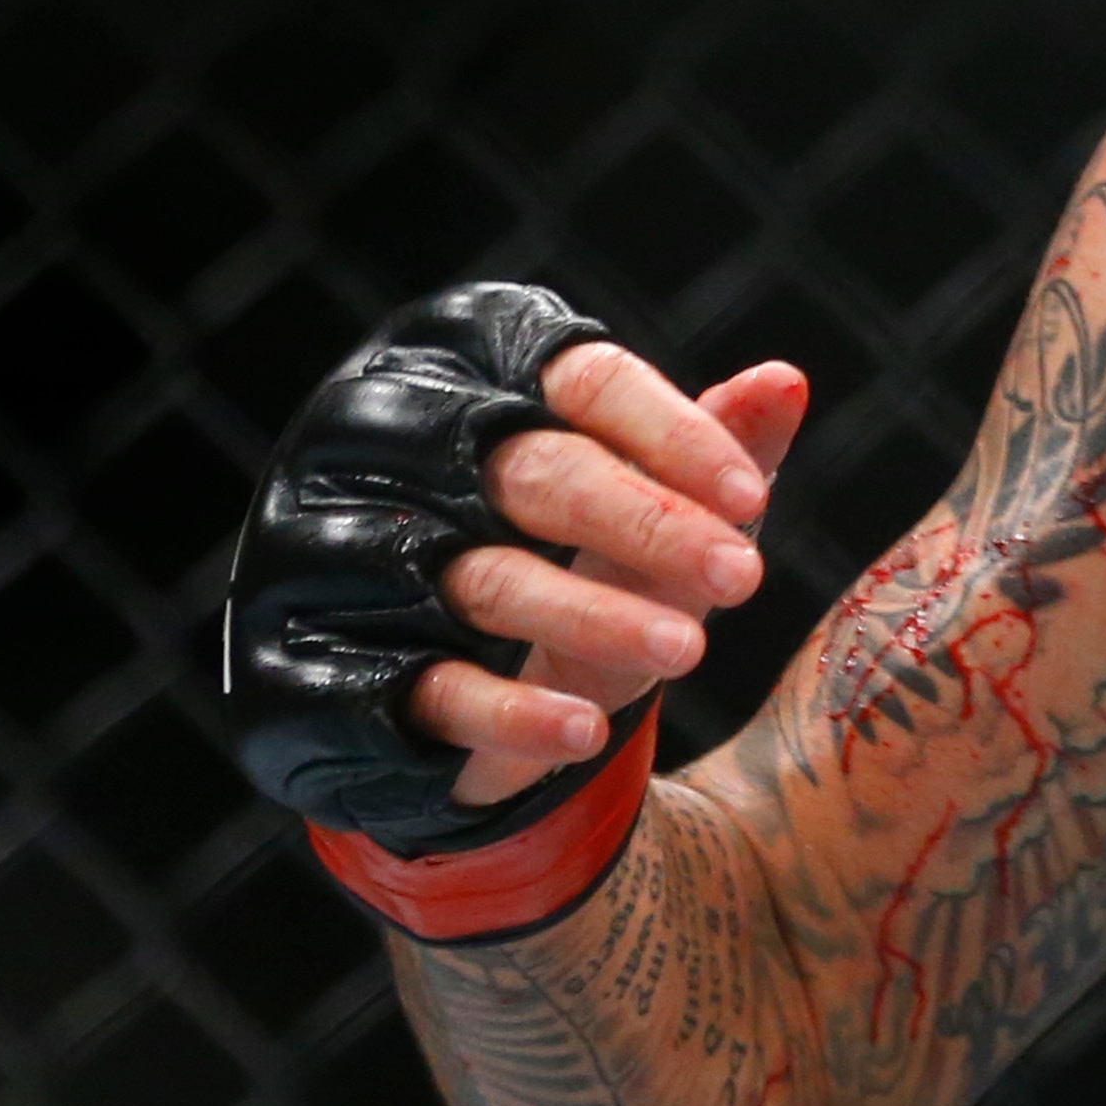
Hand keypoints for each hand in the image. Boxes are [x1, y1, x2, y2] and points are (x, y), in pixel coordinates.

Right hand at [222, 284, 806, 855]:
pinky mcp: (320, 669)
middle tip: (744, 576)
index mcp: (475, 375)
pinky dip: (515, 712)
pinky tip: (589, 730)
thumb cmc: (574, 563)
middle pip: (536, 471)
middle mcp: (391, 449)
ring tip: (690, 650)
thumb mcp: (653, 504)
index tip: (753, 497)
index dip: (673, 435)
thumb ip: (717, 444)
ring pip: (486, 580)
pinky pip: (427, 689)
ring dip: (597, 617)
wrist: (454, 702)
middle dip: (649, 525)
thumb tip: (786, 381)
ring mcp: (343, 557)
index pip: (584, 382)